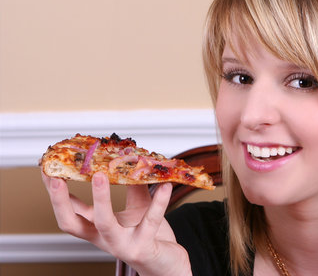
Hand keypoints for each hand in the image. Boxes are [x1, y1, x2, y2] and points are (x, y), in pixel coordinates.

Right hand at [42, 171, 191, 275]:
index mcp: (98, 228)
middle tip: (56, 178)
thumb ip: (133, 184)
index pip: (69, 211)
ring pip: (105, 223)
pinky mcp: (143, 248)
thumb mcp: (138, 206)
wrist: (167, 264)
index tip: (47, 171)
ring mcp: (122, 245)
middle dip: (60, 201)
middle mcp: (105, 238)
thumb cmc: (151, 235)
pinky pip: (150, 222)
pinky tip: (164, 186)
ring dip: (101, 200)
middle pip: (72, 223)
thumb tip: (129, 157)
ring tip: (101, 175)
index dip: (56, 193)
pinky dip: (159, 202)